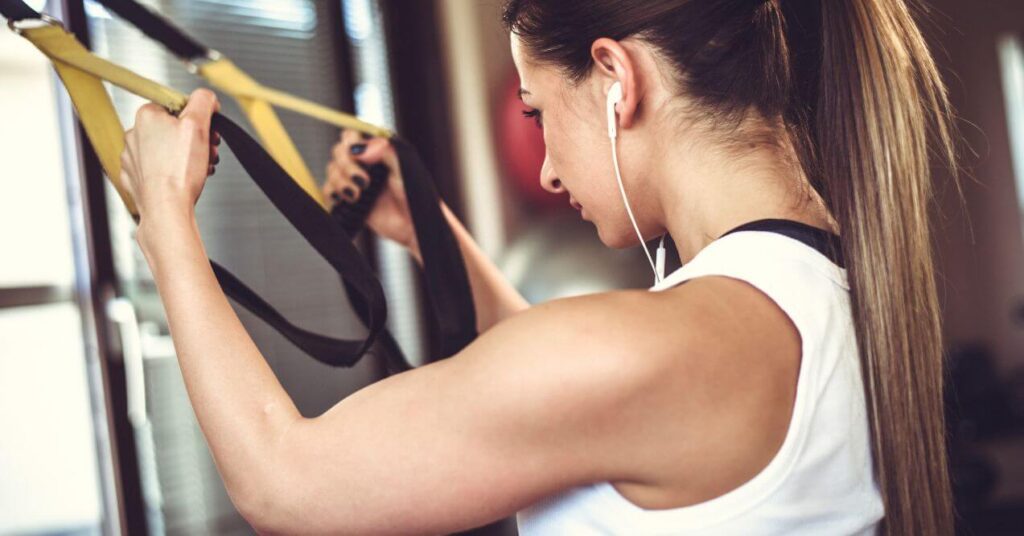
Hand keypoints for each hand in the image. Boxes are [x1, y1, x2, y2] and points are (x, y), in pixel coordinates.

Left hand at [120, 89, 220, 240]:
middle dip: (194, 140)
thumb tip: (206, 96)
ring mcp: (132, 158)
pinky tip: (183, 180)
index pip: (177, 107)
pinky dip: (172, 173)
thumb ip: (203, 101)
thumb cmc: (179, 172)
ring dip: (186, 157)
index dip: (198, 120)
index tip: (208, 132)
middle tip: (208, 152)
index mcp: (147, 116)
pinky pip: (157, 170)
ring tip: (199, 169)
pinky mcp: (134, 178)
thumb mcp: (198, 125)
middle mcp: (134, 134)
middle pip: (172, 129)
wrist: (166, 208)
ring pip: (166, 150)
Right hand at [324, 130, 419, 255]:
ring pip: (332, 171)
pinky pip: (328, 190)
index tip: (359, 156)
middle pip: (338, 152)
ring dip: (340, 182)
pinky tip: (347, 199)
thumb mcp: (404, 168)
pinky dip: (331, 193)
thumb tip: (360, 148)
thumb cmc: (414, 195)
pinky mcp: (348, 198)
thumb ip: (385, 152)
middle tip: (363, 182)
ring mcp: (354, 180)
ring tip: (357, 195)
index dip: (349, 143)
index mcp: (376, 151)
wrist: (412, 224)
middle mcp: (363, 163)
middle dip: (346, 166)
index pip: (351, 136)